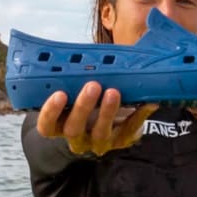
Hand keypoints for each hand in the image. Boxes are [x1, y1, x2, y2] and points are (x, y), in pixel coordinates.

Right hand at [36, 81, 157, 155]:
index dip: (51, 112)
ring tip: (114, 92)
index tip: (59, 94)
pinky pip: (130, 131)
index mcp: (60, 126)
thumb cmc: (88, 101)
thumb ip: (76, 79)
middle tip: (92, 85)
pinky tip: (149, 102)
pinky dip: (139, 115)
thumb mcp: (77, 91)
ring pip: (100, 133)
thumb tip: (86, 53)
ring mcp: (99, 142)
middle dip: (83, 107)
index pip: (47, 126)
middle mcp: (77, 138)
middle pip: (74, 129)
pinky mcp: (121, 141)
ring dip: (107, 111)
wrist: (109, 123)